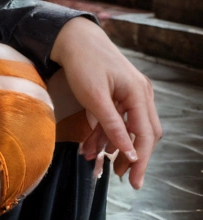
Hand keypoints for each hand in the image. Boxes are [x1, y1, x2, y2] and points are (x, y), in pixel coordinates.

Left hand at [50, 17, 160, 188]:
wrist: (73, 37)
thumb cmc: (82, 63)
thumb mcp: (94, 98)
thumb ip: (112, 126)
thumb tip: (129, 153)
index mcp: (138, 93)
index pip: (145, 135)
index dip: (141, 161)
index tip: (134, 182)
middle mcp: (141, 93)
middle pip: (143, 133)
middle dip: (130, 156)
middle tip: (117, 175)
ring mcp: (132, 92)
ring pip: (128, 127)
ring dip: (112, 144)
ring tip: (93, 158)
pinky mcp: (120, 92)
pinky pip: (118, 118)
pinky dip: (106, 132)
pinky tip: (91, 145)